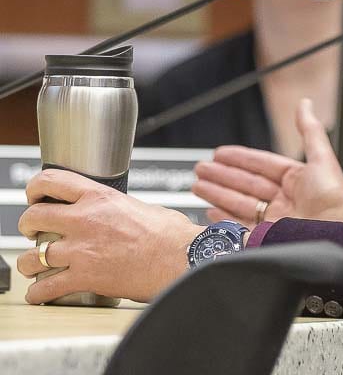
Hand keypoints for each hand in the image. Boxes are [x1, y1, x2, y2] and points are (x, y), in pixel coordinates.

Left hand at [17, 169, 200, 303]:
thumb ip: (120, 209)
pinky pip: (46, 287)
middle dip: (27, 226)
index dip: (35, 188)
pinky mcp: (85, 277)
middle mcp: (86, 220)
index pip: (53, 181)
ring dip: (30, 263)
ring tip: (34, 266)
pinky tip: (41, 293)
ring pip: (32, 256)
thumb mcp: (143, 208)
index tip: (34, 196)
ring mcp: (82, 250)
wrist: (182, 258)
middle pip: (34, 217)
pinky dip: (38, 293)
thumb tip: (118, 214)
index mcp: (101, 198)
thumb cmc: (172, 235)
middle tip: (32, 232)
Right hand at [192, 98, 342, 225]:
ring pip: (238, 203)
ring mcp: (274, 219)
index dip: (240, 158)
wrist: (338, 232)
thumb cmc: (334, 197)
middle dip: (221, 176)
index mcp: (296, 180)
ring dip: (217, 193)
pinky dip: (222, 218)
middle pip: (245, 184)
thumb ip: (309, 131)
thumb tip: (305, 104)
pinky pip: (238, 226)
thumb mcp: (321, 158)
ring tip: (198, 185)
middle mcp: (284, 200)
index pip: (260, 166)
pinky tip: (210, 210)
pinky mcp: (266, 237)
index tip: (220, 153)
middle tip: (200, 168)